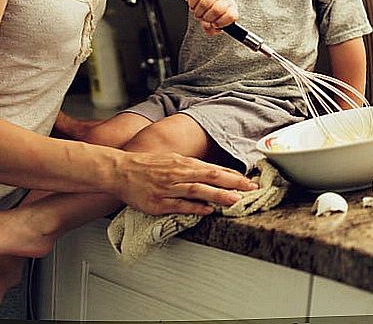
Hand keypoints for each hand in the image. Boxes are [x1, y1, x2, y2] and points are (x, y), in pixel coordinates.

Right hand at [112, 150, 257, 214]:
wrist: (120, 170)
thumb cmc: (146, 166)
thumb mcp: (172, 161)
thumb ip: (192, 168)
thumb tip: (214, 174)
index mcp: (183, 163)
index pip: (214, 169)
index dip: (233, 175)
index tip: (250, 181)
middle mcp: (178, 173)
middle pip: (210, 177)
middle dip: (233, 183)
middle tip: (251, 189)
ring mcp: (168, 188)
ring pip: (197, 190)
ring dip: (218, 195)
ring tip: (235, 200)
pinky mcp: (158, 202)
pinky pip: (179, 205)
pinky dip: (194, 207)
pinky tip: (207, 210)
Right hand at [185, 0, 238, 35]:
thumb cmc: (213, 14)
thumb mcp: (215, 24)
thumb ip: (212, 30)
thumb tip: (210, 26)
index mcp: (232, 9)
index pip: (231, 16)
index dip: (221, 23)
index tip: (214, 25)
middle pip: (217, 10)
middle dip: (208, 18)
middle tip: (205, 19)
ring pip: (204, 3)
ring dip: (198, 13)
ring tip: (200, 14)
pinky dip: (193, 5)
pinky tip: (196, 7)